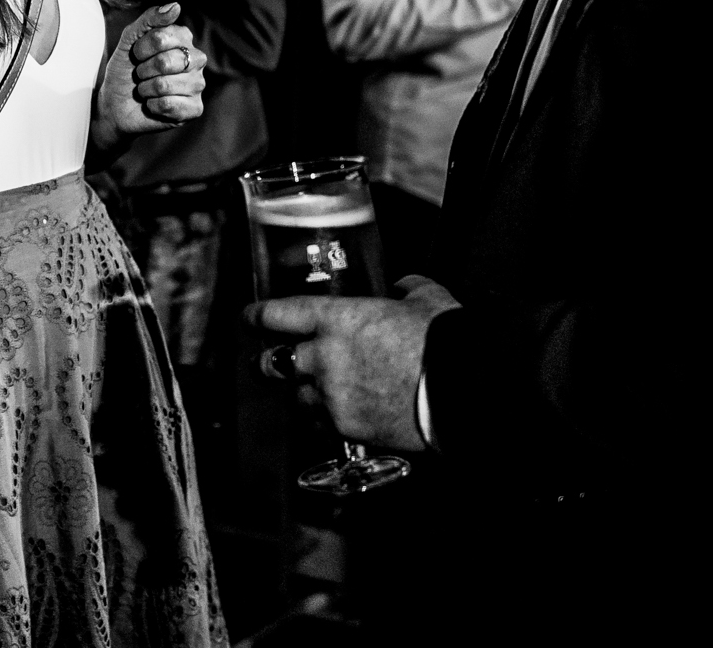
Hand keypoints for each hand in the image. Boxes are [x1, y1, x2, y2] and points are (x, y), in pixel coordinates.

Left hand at [96, 3, 205, 138]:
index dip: (140, 49)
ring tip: (147, 90)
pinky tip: (154, 105)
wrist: (116, 104)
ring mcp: (198, 84)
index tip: (136, 55)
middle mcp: (197, 59)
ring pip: (165, 85)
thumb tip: (176, 5)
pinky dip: (152, 106)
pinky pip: (168, 105)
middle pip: (165, 62)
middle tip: (141, 75)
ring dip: (146, 90)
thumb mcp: (130, 39)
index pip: (161, 38)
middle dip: (143, 71)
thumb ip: (150, 19)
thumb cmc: (125, 69)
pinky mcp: (195, 108)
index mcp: (184, 38)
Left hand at [251, 276, 460, 451]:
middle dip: (266, 362)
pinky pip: (323, 423)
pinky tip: (342, 413)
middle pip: (272, 363)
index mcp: (337, 319)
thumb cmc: (445, 341)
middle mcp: (324, 358)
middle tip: (268, 362)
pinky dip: (327, 418)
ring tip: (315, 390)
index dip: (256, 316)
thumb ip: (407, 287)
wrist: (463, 392)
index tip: (249, 317)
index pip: (277, 314)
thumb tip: (402, 286)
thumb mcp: (427, 298)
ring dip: (302, 392)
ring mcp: (333, 396)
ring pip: (297, 397)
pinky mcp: (347, 428)